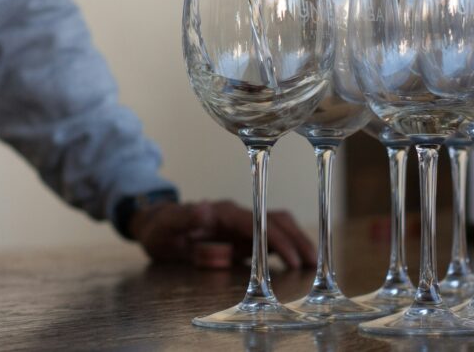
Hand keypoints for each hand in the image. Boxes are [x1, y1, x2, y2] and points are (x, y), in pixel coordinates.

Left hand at [130, 200, 314, 269]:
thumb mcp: (165, 225)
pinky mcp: (242, 235)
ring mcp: (241, 224)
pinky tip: (300, 261)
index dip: (274, 238)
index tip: (291, 257)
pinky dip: (288, 246)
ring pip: (277, 226)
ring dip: (297, 241)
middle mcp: (236, 215)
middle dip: (295, 239)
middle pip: (274, 220)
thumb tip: (205, 209)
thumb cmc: (162, 227)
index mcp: (222, 212)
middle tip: (314, 263)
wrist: (158, 224)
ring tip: (315, 263)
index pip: (255, 222)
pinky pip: (271, 237)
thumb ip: (184, 218)